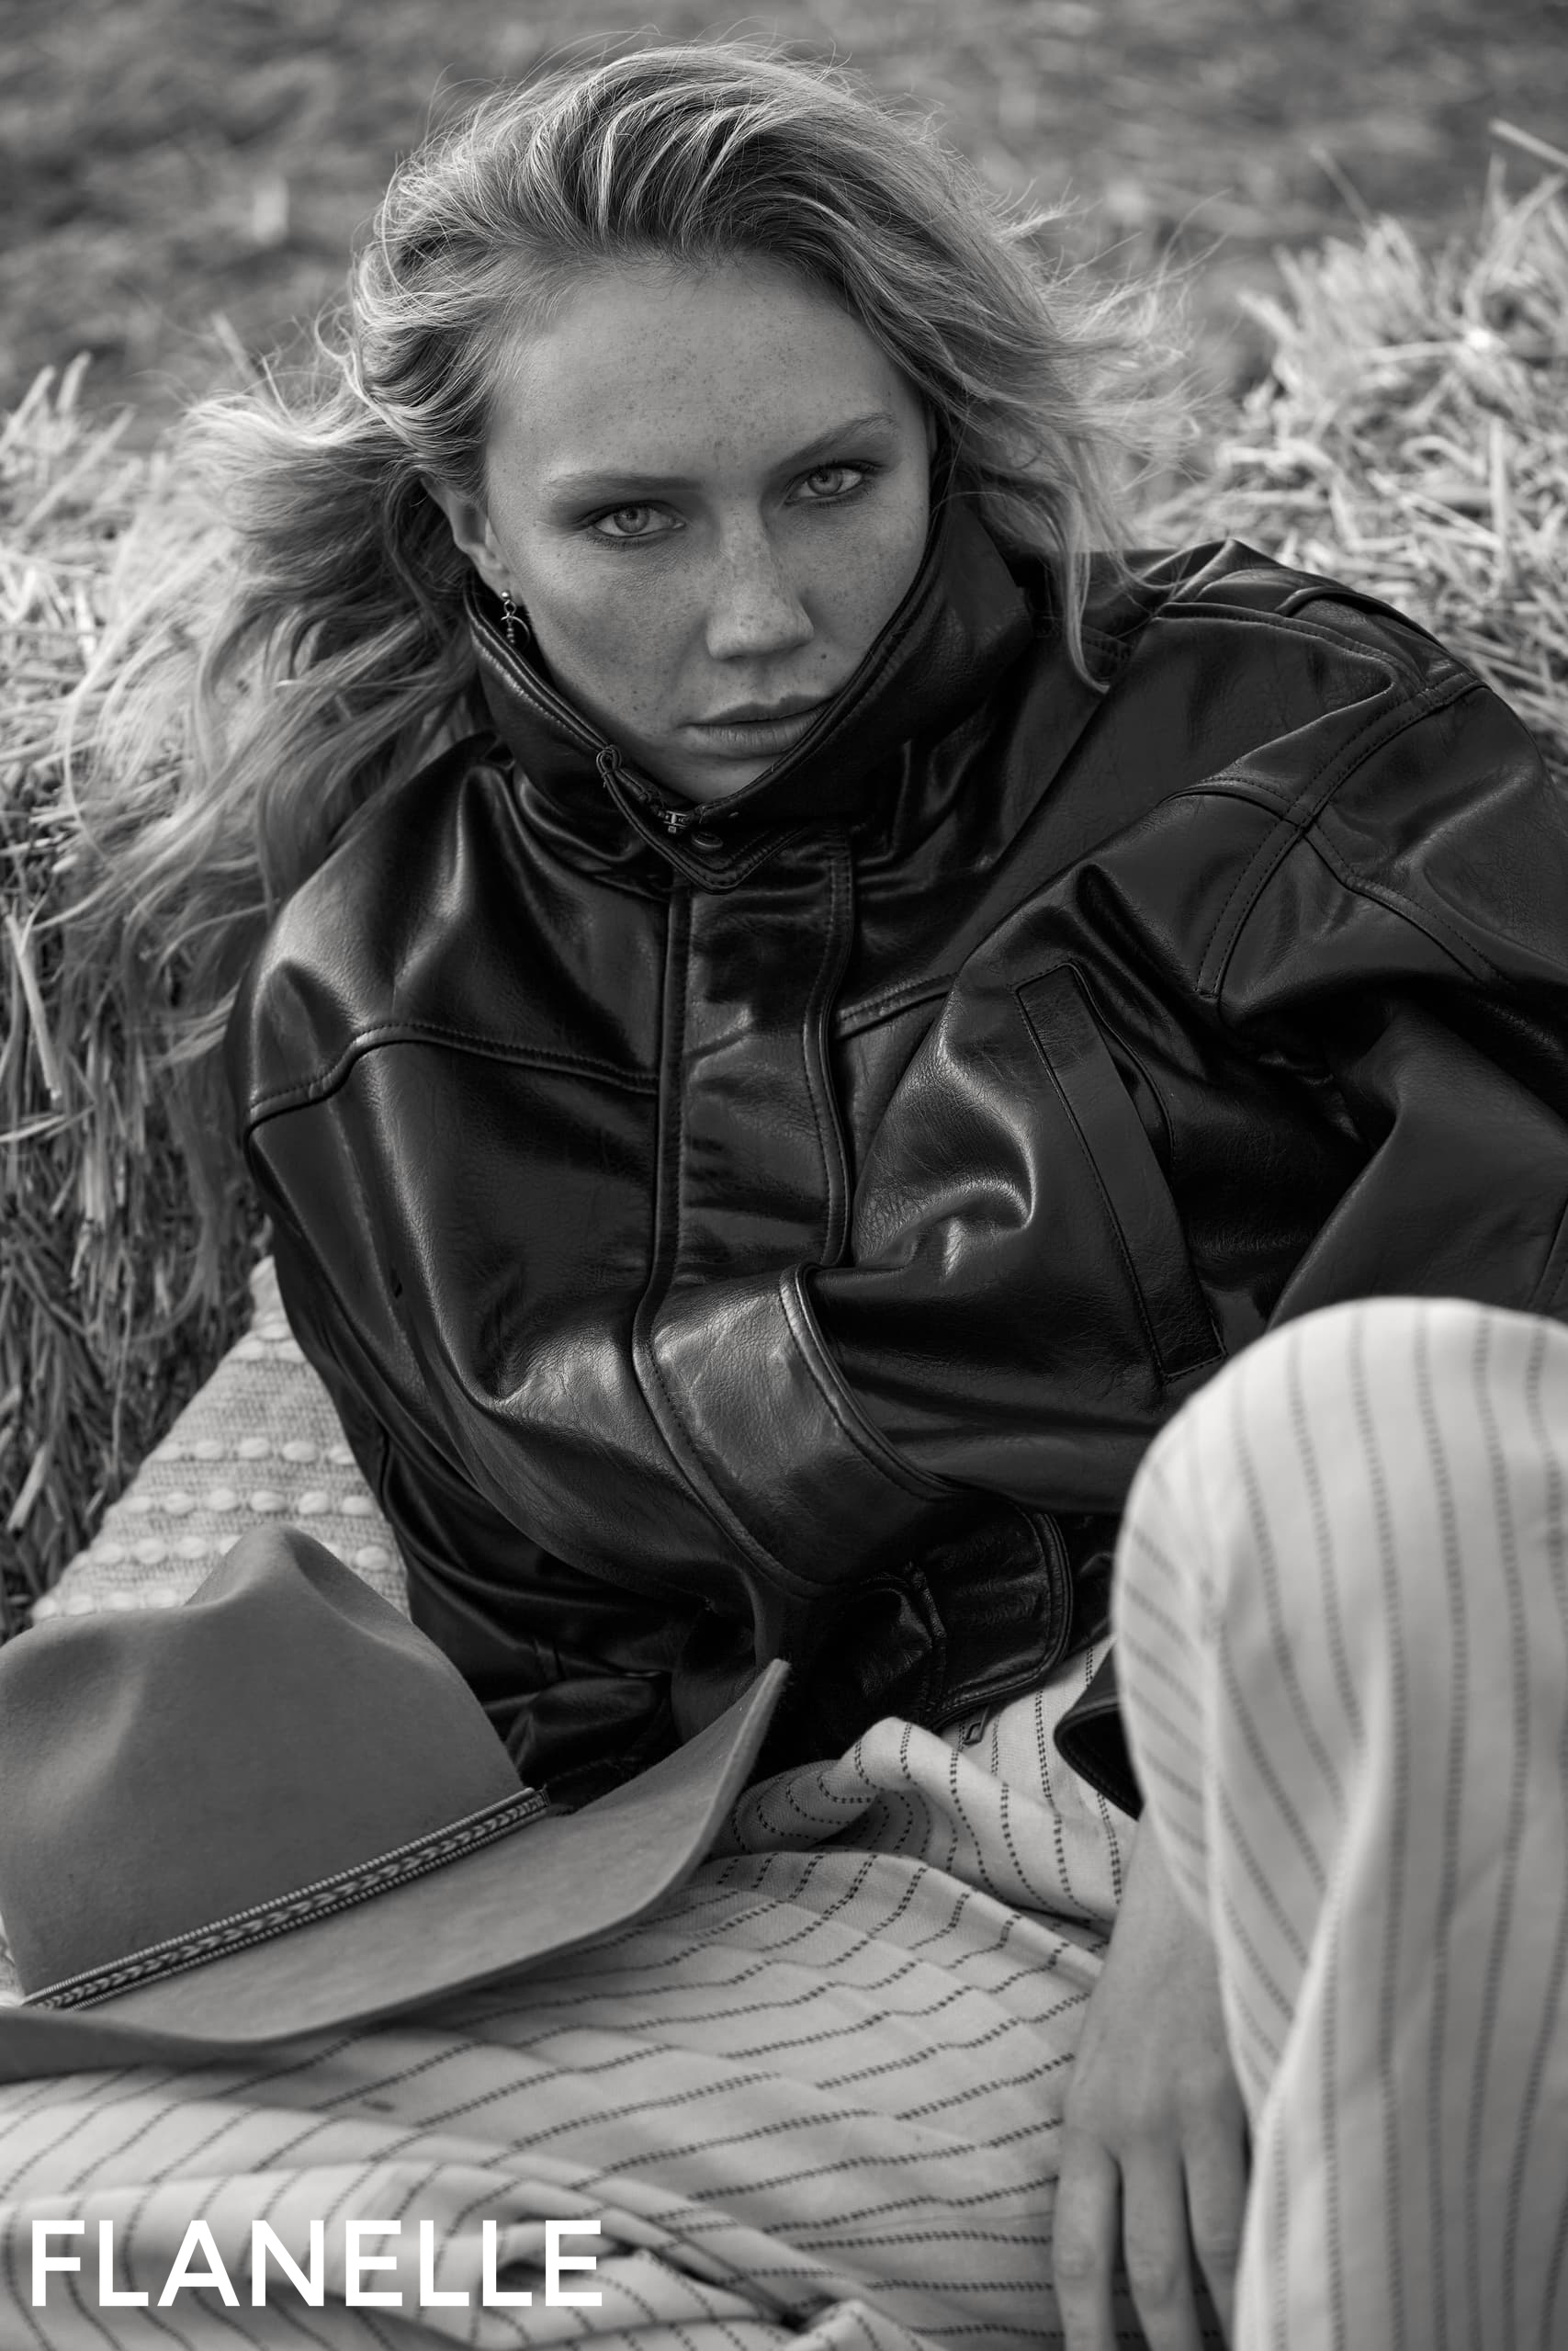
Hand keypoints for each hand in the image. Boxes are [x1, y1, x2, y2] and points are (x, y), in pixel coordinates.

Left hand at [1053, 1820, 1247, 2347]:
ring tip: (1258, 2344)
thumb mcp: (1101, 2065)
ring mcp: (1196, 2106)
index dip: (1089, 2334)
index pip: (1076, 2257)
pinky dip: (1285, 2240)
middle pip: (1152, 2275)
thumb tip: (1123, 2257)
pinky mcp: (1252, 2080)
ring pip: (1219, 2247)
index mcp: (1084, 2123)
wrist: (1188, 1887)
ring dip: (1239, 2315)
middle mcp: (1132, 2123)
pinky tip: (1298, 2272)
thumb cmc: (1148, 1987)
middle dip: (1174, 2347)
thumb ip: (1108, 2150)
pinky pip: (1273, 2186)